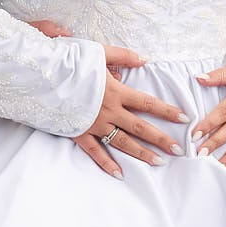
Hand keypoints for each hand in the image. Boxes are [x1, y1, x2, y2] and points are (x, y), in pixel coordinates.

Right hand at [27, 20, 178, 178]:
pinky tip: (120, 174)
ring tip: (158, 162)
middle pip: (140, 127)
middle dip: (160, 138)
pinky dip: (107, 164)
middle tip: (178, 150)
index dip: (167, 110)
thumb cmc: (69, 61)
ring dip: (141, 153)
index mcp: (116, 91)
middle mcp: (109, 111)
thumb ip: (123, 56)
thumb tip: (145, 60)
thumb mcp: (98, 52)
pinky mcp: (79, 134)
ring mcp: (94, 125)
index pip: (147, 103)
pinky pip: (95, 152)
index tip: (184, 118)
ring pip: (122, 142)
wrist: (40, 77)